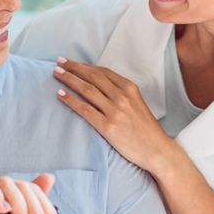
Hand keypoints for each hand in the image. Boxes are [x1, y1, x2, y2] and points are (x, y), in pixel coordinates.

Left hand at [53, 57, 177, 176]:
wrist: (157, 150)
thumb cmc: (146, 129)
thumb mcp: (137, 103)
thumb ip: (121, 93)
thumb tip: (100, 86)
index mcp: (130, 88)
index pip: (103, 72)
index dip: (85, 65)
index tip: (71, 62)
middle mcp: (122, 96)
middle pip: (93, 77)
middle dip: (74, 68)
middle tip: (59, 62)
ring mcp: (115, 111)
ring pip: (87, 90)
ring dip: (69, 80)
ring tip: (57, 74)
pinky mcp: (108, 126)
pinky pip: (85, 110)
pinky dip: (71, 100)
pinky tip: (60, 95)